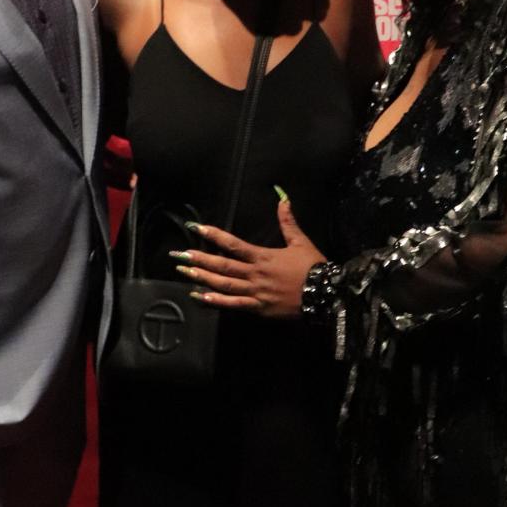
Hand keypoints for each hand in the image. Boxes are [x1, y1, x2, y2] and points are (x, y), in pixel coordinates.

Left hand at [173, 195, 324, 318]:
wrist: (326, 293)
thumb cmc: (313, 267)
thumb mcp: (300, 242)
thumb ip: (288, 221)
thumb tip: (282, 198)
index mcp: (263, 256)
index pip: (233, 244)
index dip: (214, 235)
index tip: (196, 229)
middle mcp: (255, 274)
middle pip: (222, 265)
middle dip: (199, 260)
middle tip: (179, 256)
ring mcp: (256, 292)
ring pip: (224, 285)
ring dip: (203, 278)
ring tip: (184, 273)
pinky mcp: (259, 308)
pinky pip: (235, 305)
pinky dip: (218, 301)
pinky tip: (202, 297)